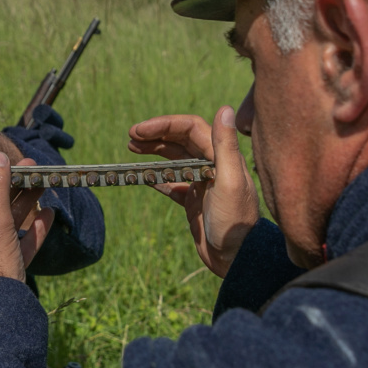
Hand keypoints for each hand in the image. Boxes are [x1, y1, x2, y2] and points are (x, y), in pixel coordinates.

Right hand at [128, 107, 258, 276]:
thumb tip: (225, 108)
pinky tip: (143, 176)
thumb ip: (225, 146)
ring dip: (154, 151)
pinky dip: (157, 178)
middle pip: (180, 140)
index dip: (164, 125)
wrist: (236, 258)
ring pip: (174, 159)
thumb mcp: (230, 182)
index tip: (139, 131)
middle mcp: (211, 165)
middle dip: (156, 135)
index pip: (190, 128)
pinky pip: (171, 184)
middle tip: (130, 137)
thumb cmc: (234, 222)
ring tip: (132, 148)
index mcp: (220, 156)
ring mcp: (201, 183)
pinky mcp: (193, 201)